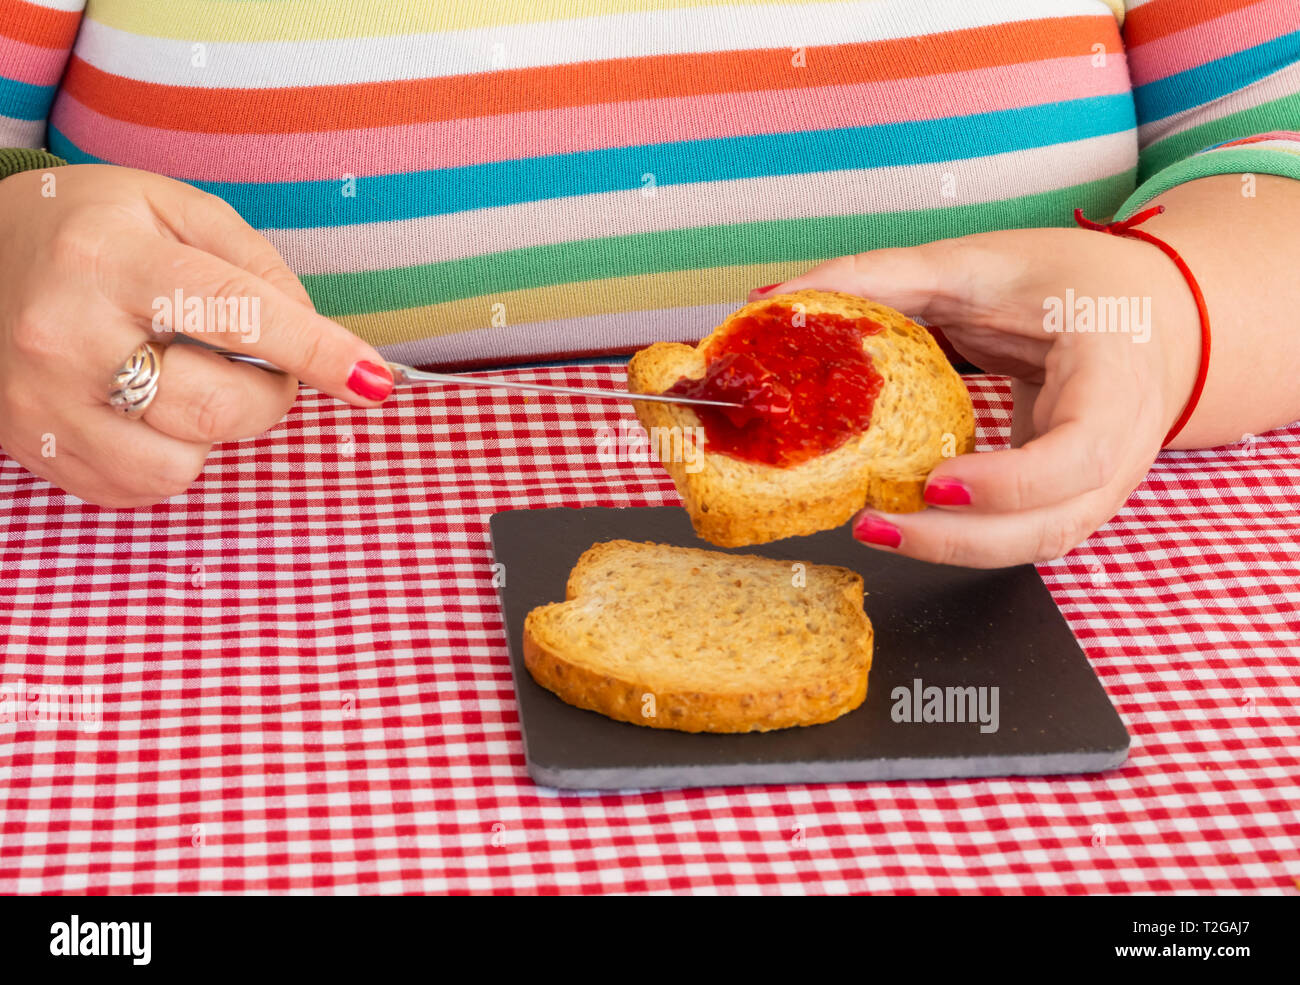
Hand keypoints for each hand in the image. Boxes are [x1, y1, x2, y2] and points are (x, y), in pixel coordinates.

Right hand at [0, 164, 393, 506]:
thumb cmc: (90, 229)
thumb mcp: (173, 208)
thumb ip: (256, 265)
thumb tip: (320, 337)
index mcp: (108, 259)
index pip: (238, 315)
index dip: (318, 352)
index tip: (373, 380)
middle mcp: (65, 334)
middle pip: (218, 407)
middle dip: (270, 395)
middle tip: (259, 365)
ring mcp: (43, 402)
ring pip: (183, 465)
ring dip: (215, 432)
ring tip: (188, 381)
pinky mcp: (37, 449)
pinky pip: (143, 488)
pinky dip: (172, 456)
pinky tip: (150, 409)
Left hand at [749, 226, 1201, 566]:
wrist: (1148, 312)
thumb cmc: (1070, 283)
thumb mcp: (980, 264)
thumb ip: (883, 279)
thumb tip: (778, 296)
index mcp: (1118, 375)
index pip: (1080, 453)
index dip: (1009, 483)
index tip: (936, 482)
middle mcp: (1126, 444)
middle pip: (1053, 525)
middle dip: (961, 541)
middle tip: (874, 525)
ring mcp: (1105, 484)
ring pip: (1037, 545)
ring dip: (955, 549)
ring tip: (876, 528)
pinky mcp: (1073, 499)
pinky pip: (1023, 534)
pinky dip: (966, 537)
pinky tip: (908, 522)